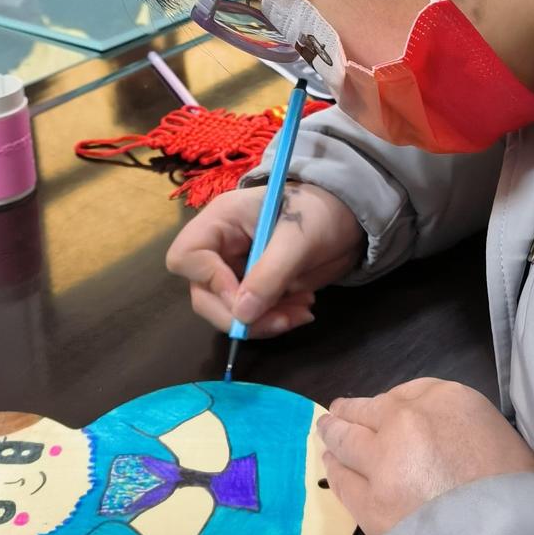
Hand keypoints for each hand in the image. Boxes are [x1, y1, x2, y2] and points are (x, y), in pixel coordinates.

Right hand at [166, 183, 362, 337]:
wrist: (347, 219)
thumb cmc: (320, 212)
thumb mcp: (298, 239)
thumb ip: (270, 274)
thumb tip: (242, 315)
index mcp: (220, 221)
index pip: (186, 257)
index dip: (210, 282)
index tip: (246, 298)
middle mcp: (220, 248)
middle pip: (203, 294)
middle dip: (241, 315)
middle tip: (282, 320)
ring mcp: (235, 270)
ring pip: (228, 312)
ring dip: (263, 322)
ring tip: (303, 311)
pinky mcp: (253, 289)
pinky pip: (251, 316)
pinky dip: (275, 320)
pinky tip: (303, 308)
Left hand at [318, 379, 533, 534]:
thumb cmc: (524, 496)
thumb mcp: (510, 444)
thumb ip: (472, 433)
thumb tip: (457, 447)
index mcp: (450, 400)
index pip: (411, 392)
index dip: (393, 404)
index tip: (385, 410)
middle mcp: (407, 420)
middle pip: (370, 410)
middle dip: (352, 411)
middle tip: (339, 412)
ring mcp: (382, 459)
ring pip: (346, 439)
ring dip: (334, 433)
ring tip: (326, 430)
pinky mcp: (367, 500)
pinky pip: (342, 480)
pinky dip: (334, 470)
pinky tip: (330, 466)